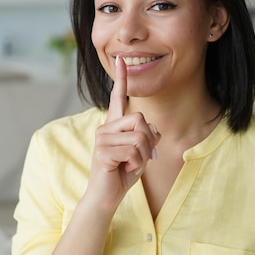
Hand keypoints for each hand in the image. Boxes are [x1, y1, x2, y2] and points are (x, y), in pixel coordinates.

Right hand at [85, 56, 160, 213]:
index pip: (118, 97)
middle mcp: (105, 127)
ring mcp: (102, 138)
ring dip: (142, 156)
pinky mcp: (102, 151)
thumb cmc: (122, 172)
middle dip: (148, 141)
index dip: (122, 78)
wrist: (106, 195)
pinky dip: (136, 164)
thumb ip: (147, 136)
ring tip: (130, 165)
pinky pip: (133, 151)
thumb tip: (152, 129)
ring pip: (139, 137)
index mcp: (114, 124)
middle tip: (138, 157)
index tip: (122, 59)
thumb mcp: (141, 152)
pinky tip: (124, 169)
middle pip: (140, 119)